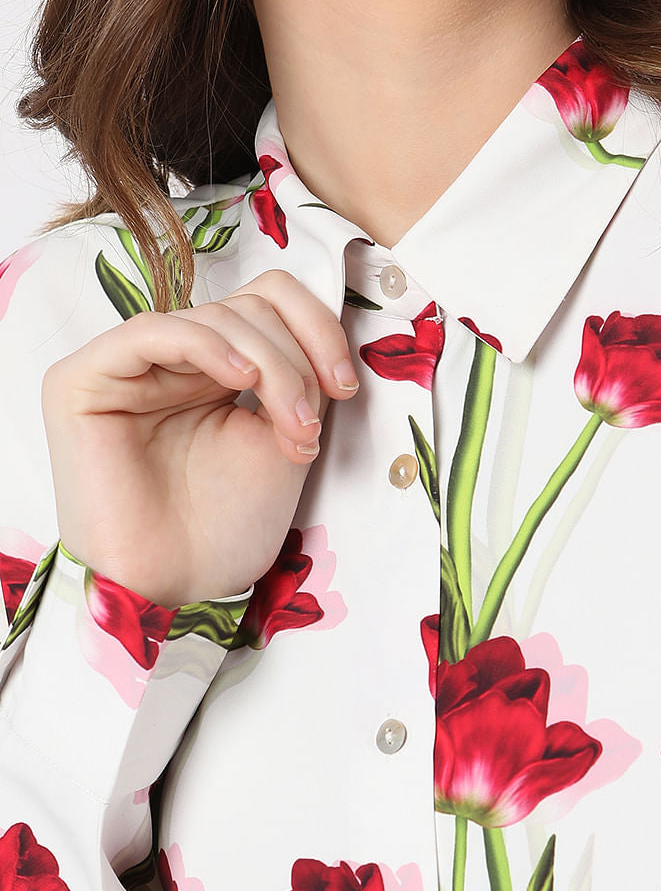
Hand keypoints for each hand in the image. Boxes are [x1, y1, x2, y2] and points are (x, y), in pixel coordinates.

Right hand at [41, 270, 359, 607]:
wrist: (178, 587)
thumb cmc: (225, 528)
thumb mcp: (284, 438)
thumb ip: (299, 379)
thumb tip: (323, 334)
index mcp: (218, 368)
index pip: (271, 302)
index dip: (317, 329)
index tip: (347, 385)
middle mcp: (173, 360)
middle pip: (252, 306)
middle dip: (297, 364)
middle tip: (309, 427)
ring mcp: (128, 366)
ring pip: (215, 317)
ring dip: (272, 368)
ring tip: (289, 429)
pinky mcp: (83, 381)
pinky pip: (152, 331)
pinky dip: (208, 346)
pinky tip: (242, 378)